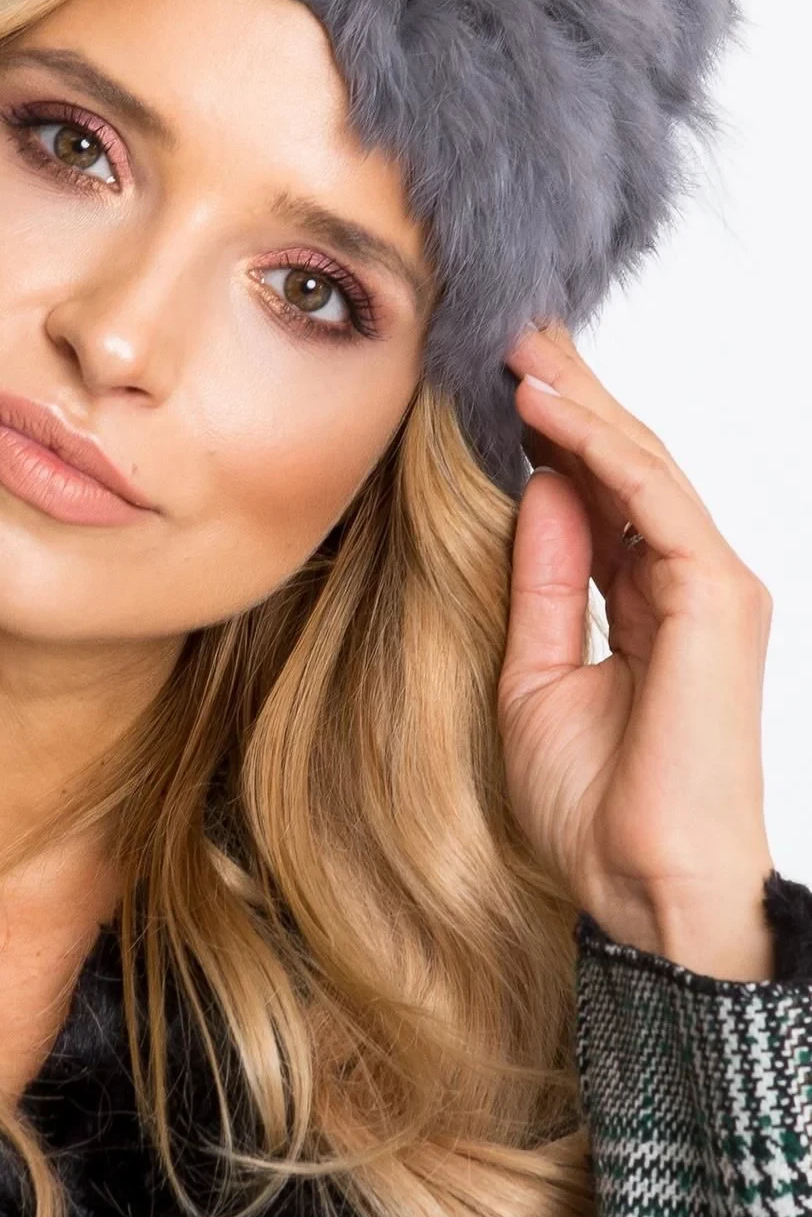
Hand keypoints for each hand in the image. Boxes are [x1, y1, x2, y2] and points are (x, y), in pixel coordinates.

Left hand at [498, 320, 775, 981]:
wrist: (644, 884)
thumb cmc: (597, 807)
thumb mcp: (536, 674)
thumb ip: (544, 582)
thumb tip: (536, 493)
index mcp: (650, 604)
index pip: (602, 495)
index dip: (554, 437)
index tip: (497, 384)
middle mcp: (690, 583)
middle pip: (626, 465)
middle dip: (569, 396)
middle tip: (512, 332)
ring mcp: (712, 585)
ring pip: (643, 465)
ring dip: (579, 401)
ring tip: (519, 345)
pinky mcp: (718, 595)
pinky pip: (652, 498)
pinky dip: (597, 446)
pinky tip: (545, 407)